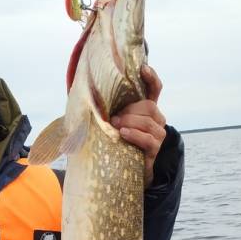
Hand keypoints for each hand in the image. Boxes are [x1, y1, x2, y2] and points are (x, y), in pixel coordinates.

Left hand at [111, 65, 166, 187]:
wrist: (126, 171)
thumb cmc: (117, 143)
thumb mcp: (112, 124)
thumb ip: (107, 110)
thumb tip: (82, 96)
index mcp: (147, 109)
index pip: (155, 89)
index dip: (151, 77)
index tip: (142, 68)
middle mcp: (156, 119)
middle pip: (148, 106)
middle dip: (130, 110)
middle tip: (113, 118)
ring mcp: (158, 134)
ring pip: (147, 121)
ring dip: (129, 122)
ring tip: (116, 127)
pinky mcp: (155, 148)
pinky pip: (148, 138)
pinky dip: (134, 135)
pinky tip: (123, 134)